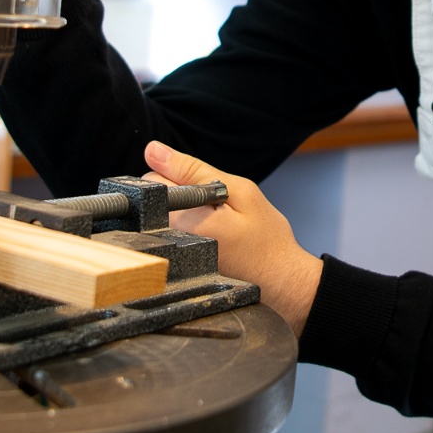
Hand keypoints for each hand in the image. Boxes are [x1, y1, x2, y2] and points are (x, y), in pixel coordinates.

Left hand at [144, 141, 322, 334]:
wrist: (281, 282)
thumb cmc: (266, 239)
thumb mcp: (238, 192)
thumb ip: (192, 169)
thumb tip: (153, 150)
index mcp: (180, 218)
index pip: (151, 180)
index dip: (178, 175)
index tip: (204, 187)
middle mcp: (167, 240)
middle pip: (152, 200)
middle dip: (178, 193)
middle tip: (214, 206)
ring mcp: (170, 258)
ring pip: (161, 217)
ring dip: (182, 213)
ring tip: (214, 224)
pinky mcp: (177, 267)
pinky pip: (169, 236)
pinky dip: (186, 231)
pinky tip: (211, 238)